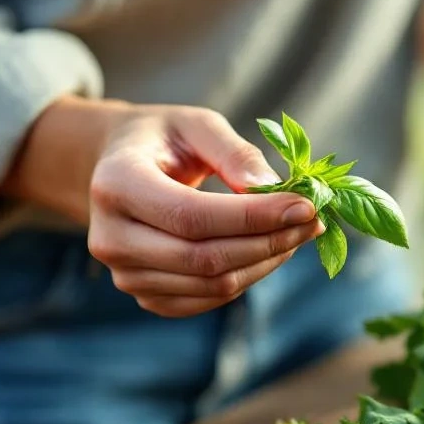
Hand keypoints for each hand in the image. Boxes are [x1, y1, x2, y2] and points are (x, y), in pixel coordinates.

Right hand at [83, 105, 321, 317]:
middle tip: (313, 221)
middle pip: (204, 258)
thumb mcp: (196, 124)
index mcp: (116, 184)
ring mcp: (124, 274)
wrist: (118, 169)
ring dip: (266, 261)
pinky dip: (248, 277)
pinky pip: (208, 299)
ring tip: (298, 233)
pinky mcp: (146, 296)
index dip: (254, 217)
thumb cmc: (163, 140)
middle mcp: (110, 237)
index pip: (192, 216)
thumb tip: (272, 187)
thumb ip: (234, 151)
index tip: (306, 206)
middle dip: (270, 241)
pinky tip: (270, 250)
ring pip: (213, 284)